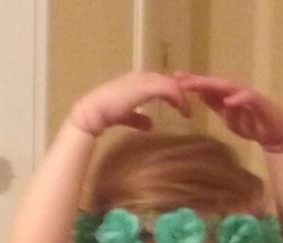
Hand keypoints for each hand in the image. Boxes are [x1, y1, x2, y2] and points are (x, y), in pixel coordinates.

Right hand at [70, 72, 190, 135]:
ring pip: (170, 84)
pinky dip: (178, 100)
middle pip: (167, 80)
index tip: (179, 103)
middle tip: (188, 106)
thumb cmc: (106, 114)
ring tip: (187, 111)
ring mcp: (144, 80)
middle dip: (180, 92)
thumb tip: (151, 125)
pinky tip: (183, 111)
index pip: (159, 82)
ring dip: (181, 97)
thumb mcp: (127, 116)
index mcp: (136, 81)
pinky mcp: (146, 87)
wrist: (94, 111)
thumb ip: (138, 119)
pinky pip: (168, 90)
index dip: (171, 91)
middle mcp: (141, 77)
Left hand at [174, 72, 282, 152]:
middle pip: (214, 83)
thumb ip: (215, 105)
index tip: (173, 79)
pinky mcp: (261, 103)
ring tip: (198, 86)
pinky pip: (249, 98)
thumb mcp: (228, 118)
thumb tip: (199, 94)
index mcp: (227, 95)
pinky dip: (239, 99)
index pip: (207, 86)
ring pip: (229, 87)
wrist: (275, 135)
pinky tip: (228, 101)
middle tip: (179, 79)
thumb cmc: (252, 125)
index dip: (191, 82)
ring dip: (214, 85)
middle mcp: (236, 91)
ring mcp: (248, 95)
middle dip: (197, 81)